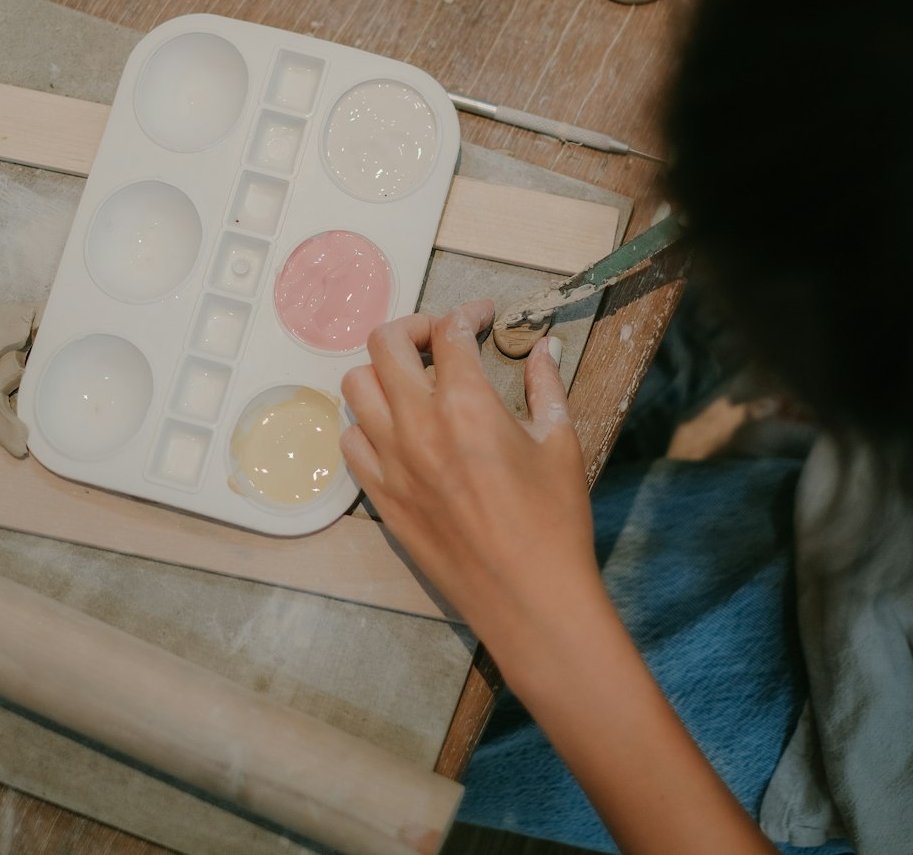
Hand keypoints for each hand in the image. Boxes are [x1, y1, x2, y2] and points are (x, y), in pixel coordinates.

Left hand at [340, 301, 599, 650]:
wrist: (530, 599)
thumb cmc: (554, 522)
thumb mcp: (560, 443)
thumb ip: (546, 386)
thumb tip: (543, 347)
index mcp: (468, 405)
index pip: (449, 332)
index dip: (467, 313)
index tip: (481, 317)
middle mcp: (419, 426)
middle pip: (385, 343)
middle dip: (413, 327)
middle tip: (440, 339)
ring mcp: (392, 463)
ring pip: (357, 386)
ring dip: (384, 372)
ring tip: (414, 381)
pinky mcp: (382, 497)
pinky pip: (351, 441)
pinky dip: (368, 423)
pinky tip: (398, 429)